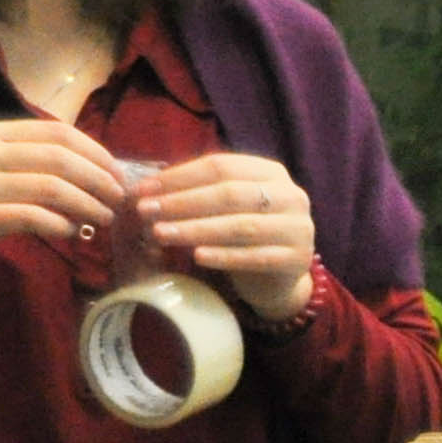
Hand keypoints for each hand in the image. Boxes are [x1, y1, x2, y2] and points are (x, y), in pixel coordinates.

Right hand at [0, 120, 129, 307]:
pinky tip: (71, 232)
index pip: (55, 132)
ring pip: (50, 186)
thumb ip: (39, 166)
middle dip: (98, 178)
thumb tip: (102, 170)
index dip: (95, 152)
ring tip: (104, 217)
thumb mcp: (2, 175)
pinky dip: (61, 224)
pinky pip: (33, 216)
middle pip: (57, 157)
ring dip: (87, 204)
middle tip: (119, 199)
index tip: (119, 175)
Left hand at [134, 152, 319, 321]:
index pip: (221, 166)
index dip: (179, 176)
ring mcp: (298, 229)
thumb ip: (199, 191)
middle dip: (182, 202)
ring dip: (195, 230)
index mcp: (271, 173)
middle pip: (230, 194)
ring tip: (160, 234)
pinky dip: (223, 256)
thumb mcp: (228, 204)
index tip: (143, 189)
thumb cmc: (245, 232)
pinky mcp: (297, 260)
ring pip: (240, 226)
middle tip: (146, 211)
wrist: (280, 276)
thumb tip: (146, 187)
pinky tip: (197, 257)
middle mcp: (291, 196)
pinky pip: (255, 257)